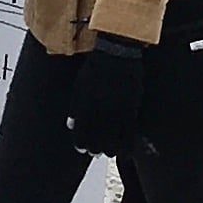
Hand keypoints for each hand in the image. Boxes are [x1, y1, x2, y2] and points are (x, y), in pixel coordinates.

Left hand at [63, 36, 148, 158]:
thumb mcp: (80, 84)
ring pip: (114, 142)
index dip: (81, 145)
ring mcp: (117, 110)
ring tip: (110, 150)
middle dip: (95, 150)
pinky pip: (130, 134)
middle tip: (96, 151)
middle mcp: (101, 110)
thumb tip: (70, 127)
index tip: (82, 148)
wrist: (117, 51)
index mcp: (86, 105)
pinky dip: (127, 145)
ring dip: (111, 149)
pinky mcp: (132, 107)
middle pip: (97, 142)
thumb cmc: (96, 66)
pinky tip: (125, 149)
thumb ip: (75, 107)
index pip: (81, 135)